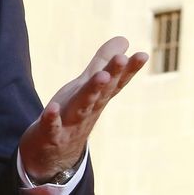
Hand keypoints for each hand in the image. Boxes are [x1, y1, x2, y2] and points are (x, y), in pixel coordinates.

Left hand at [19, 36, 145, 182]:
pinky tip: (53, 108)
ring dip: (91, 93)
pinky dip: (52, 118)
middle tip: (122, 58)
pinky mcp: (50, 135)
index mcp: (97, 98)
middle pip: (102, 91)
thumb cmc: (73, 114)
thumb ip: (103, 63)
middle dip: (112, 75)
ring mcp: (70, 124)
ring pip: (82, 107)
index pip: (116, 82)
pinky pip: (51, 127)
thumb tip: (124, 39)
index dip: (129, 69)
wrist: (51, 155)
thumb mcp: (87, 86)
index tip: (143, 54)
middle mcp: (88, 110)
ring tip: (101, 76)